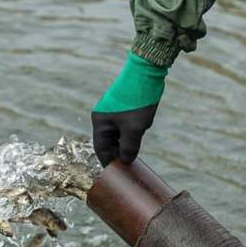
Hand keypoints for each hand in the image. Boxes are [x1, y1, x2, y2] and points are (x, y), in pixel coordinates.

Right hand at [91, 51, 167, 165]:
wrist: (145, 72)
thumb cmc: (137, 101)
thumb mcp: (135, 129)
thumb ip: (130, 147)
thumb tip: (127, 160)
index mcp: (100, 122)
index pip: (101, 149)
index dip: (110, 162)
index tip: (118, 174)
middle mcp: (102, 117)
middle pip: (108, 142)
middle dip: (118, 153)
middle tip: (129, 166)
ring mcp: (111, 111)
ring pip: (116, 134)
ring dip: (125, 143)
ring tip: (135, 153)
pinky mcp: (121, 106)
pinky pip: (122, 125)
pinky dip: (129, 134)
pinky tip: (138, 136)